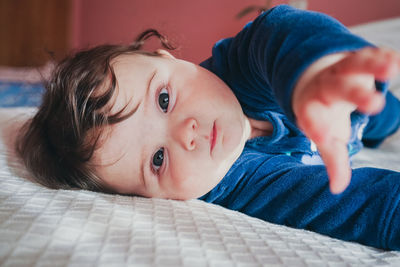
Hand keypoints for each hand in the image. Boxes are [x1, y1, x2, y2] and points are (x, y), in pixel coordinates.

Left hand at [293, 47, 399, 193]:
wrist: (315, 81)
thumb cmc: (323, 116)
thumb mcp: (326, 137)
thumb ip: (333, 160)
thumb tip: (337, 188)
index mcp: (312, 108)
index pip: (311, 117)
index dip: (316, 126)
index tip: (321, 136)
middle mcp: (326, 88)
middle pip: (338, 89)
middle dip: (355, 95)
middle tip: (374, 105)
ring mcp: (342, 71)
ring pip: (355, 65)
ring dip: (373, 66)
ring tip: (391, 68)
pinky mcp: (358, 60)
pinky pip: (370, 56)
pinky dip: (384, 57)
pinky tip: (396, 61)